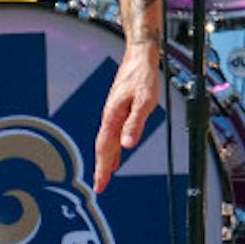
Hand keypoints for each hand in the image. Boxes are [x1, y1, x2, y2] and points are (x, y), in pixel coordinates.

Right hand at [94, 44, 164, 190]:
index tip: (99, 185)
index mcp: (112, 117)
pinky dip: (113, 147)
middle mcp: (110, 117)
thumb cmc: (143, 77)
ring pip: (107, 141)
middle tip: (99, 187)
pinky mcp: (119, 109)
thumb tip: (127, 146)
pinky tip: (118, 153)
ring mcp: (113, 113)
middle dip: (101, 168)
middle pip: (103, 147)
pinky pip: (113, 133)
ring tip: (106, 175)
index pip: (105, 149)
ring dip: (106, 159)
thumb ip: (135, 123)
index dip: (102, 168)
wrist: (139, 56)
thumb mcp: (145, 101)